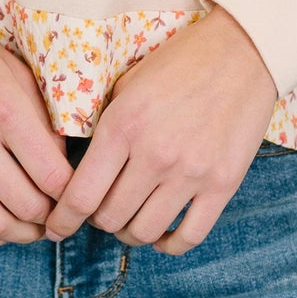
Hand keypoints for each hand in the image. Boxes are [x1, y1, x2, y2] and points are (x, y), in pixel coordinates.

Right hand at [0, 18, 73, 248]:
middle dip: (49, 218)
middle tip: (56, 214)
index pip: (53, 176)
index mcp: (4, 109)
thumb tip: (63, 165)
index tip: (75, 195)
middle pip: (26, 206)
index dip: (72, 194)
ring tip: (30, 228)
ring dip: (19, 235)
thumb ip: (44, 120)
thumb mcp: (17, 74)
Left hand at [41, 5, 278, 254]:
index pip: (81, 195)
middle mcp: (154, 154)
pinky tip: (162, 235)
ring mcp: (191, 173)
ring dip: (131, 233)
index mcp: (123, 126)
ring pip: (145, 232)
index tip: (54, 229)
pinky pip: (189, 236)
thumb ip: (105, 127)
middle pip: (110, 219)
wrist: (241, 52)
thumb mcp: (127, 85)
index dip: (62, 220)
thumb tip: (81, 169)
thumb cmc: (178, 63)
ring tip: (130, 219)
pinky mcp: (223, 184)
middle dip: (98, 220)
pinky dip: (169, 245)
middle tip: (101, 211)